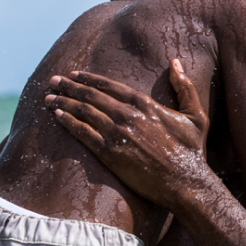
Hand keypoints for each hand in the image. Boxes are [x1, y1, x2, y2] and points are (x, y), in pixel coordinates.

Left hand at [46, 60, 210, 208]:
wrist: (185, 183)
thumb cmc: (192, 151)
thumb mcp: (196, 115)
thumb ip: (185, 87)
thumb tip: (175, 62)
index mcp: (147, 104)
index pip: (112, 86)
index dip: (91, 78)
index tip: (75, 74)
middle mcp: (129, 115)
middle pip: (92, 96)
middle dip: (70, 86)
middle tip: (54, 81)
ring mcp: (118, 134)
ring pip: (84, 112)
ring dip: (63, 102)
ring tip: (48, 97)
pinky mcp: (110, 153)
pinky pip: (83, 134)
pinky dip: (68, 123)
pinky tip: (57, 117)